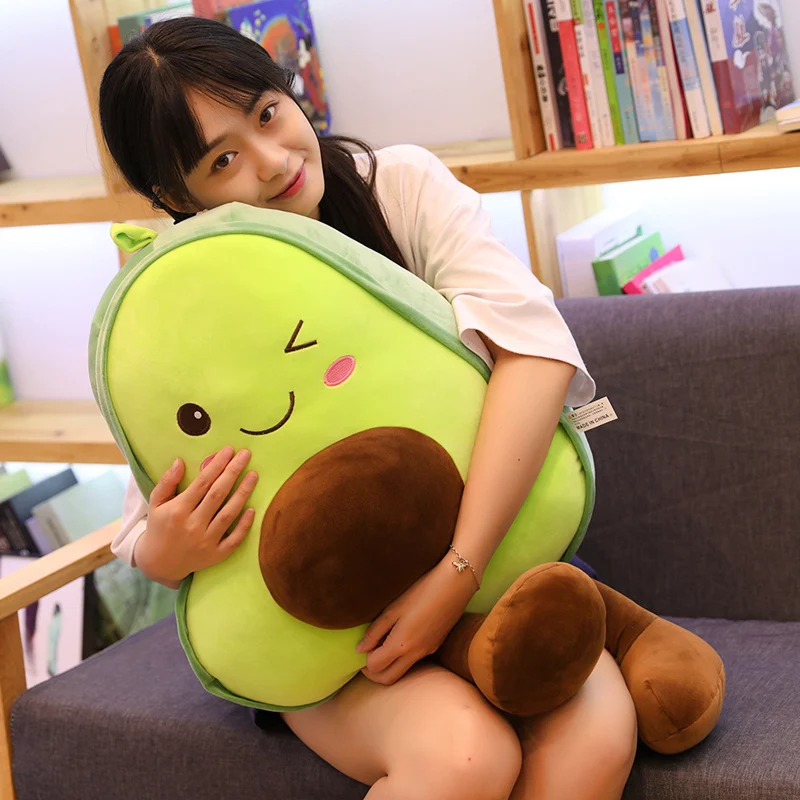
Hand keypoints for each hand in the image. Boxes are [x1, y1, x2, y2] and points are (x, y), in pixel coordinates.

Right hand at [134, 446, 258, 583]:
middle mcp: (193, 525)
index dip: (216, 465)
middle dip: (233, 472)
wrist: (159, 564)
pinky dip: (244, 525)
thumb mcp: (156, 504)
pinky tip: (252, 509)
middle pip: (217, 495)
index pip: (202, 483)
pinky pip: (234, 540)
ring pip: (228, 514)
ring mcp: (206, 542)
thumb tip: (180, 461)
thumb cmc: (159, 527)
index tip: (228, 450)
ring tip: (253, 475)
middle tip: (245, 455)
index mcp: (178, 511)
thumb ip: (167, 482)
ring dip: (243, 493)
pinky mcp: (215, 555)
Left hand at [356, 555, 478, 685]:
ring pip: (402, 672)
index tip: (362, 648)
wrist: (455, 584)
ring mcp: (427, 651)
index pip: (375, 667)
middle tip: (367, 657)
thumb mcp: (393, 608)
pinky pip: (414, 661)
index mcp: (402, 645)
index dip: (364, 662)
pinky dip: (402, 658)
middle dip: (374, 673)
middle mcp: (415, 654)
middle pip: (388, 678)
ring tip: (381, 646)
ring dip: (388, 666)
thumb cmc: (422, 591)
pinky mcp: (436, 645)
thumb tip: (360, 650)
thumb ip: (375, 631)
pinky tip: (399, 639)